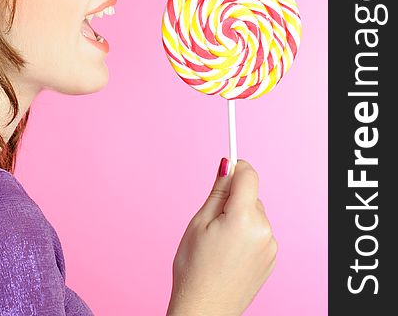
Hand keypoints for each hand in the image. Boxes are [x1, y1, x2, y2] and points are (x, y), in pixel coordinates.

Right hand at [166, 159, 277, 315]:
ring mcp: (271, 247)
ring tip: (219, 241)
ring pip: (255, 214)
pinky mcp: (272, 259)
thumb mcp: (199, 223)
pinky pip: (259, 233)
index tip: (224, 169)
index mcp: (243, 218)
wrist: (205, 309)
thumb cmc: (194, 268)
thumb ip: (217, 192)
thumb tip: (228, 165)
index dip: (236, 168)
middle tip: (210, 221)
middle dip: (232, 199)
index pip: (249, 176)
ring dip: (240, 217)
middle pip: (250, 196)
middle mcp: (264, 230)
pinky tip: (230, 252)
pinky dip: (246, 234)